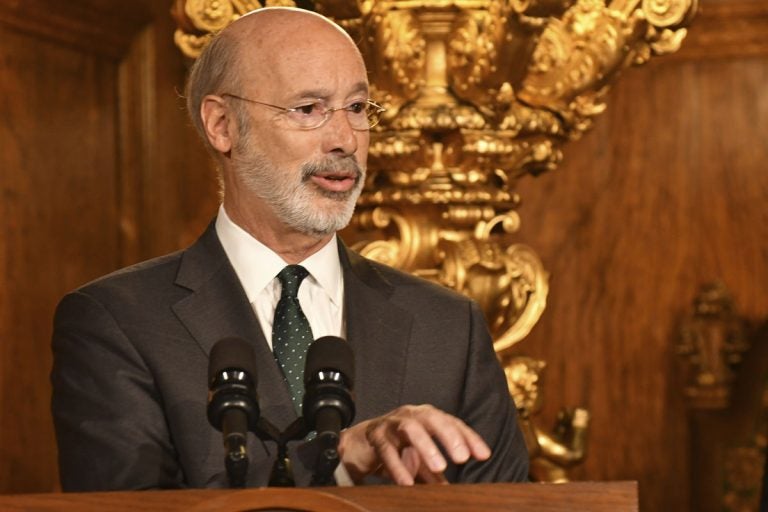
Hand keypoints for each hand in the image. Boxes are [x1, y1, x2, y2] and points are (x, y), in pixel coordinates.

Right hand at [338, 404, 490, 484]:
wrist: (358, 446)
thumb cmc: (395, 448)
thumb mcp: (419, 463)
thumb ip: (436, 475)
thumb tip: (456, 493)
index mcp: (426, 417)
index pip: (451, 422)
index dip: (469, 437)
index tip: (484, 455)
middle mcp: (411, 415)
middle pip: (433, 418)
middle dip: (449, 436)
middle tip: (462, 457)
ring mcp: (391, 423)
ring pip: (410, 428)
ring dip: (426, 446)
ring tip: (440, 467)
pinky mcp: (374, 435)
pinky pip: (387, 449)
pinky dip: (397, 466)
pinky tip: (407, 482)